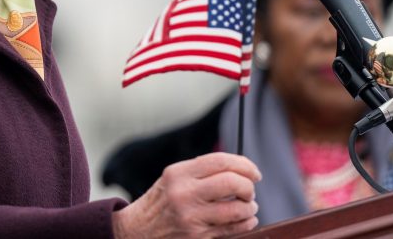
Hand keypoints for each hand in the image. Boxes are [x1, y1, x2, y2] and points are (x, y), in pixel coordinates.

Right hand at [111, 152, 261, 238]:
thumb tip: (240, 170)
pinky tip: (244, 220)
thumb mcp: (173, 179)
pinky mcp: (198, 237)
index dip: (244, 165)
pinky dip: (246, 223)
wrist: (137, 231)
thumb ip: (201, 172)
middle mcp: (184, 194)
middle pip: (232, 183)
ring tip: (247, 207)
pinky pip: (234, 229)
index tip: (254, 173)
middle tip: (249, 191)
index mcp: (178, 174)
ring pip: (238, 209)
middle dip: (248, 187)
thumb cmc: (162, 202)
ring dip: (250, 208)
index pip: (220, 161)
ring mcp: (191, 218)